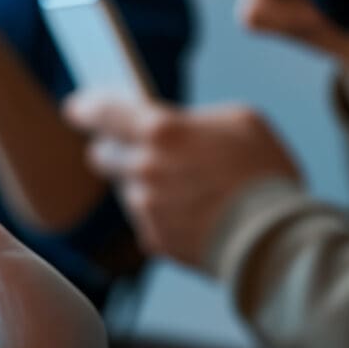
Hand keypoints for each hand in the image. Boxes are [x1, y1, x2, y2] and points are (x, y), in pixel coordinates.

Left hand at [63, 98, 301, 269]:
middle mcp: (143, 168)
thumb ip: (197, 120)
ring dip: (142, 183)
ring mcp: (144, 207)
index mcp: (161, 130)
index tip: (75, 107)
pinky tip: (190, 211)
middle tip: (123, 145)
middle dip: (110, 148)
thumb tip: (182, 128)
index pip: (103, 111)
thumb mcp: (241, 122)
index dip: (85, 107)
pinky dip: (160, 213)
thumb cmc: (264, 172)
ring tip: (177, 183)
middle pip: (102, 154)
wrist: (273, 239)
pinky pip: (146, 219)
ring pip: (127, 189)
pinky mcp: (153, 239)